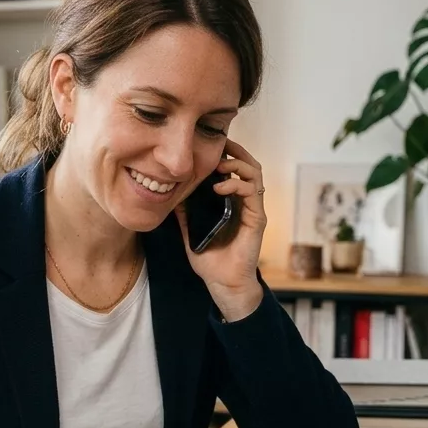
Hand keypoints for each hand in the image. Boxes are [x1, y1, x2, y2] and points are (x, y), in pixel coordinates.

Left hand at [175, 138, 266, 320]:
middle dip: (236, 151)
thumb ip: (184, 212)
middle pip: (248, 165)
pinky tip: (220, 187)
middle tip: (220, 144)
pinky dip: (237, 185)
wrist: (222, 283)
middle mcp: (245, 202)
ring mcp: (252, 210)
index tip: (209, 144)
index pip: (234, 169)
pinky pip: (253, 194)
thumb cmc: (209, 259)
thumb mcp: (189, 230)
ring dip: (238, 165)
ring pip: (254, 175)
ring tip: (219, 165)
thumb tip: (170, 193)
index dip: (226, 154)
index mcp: (231, 202)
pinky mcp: (257, 220)